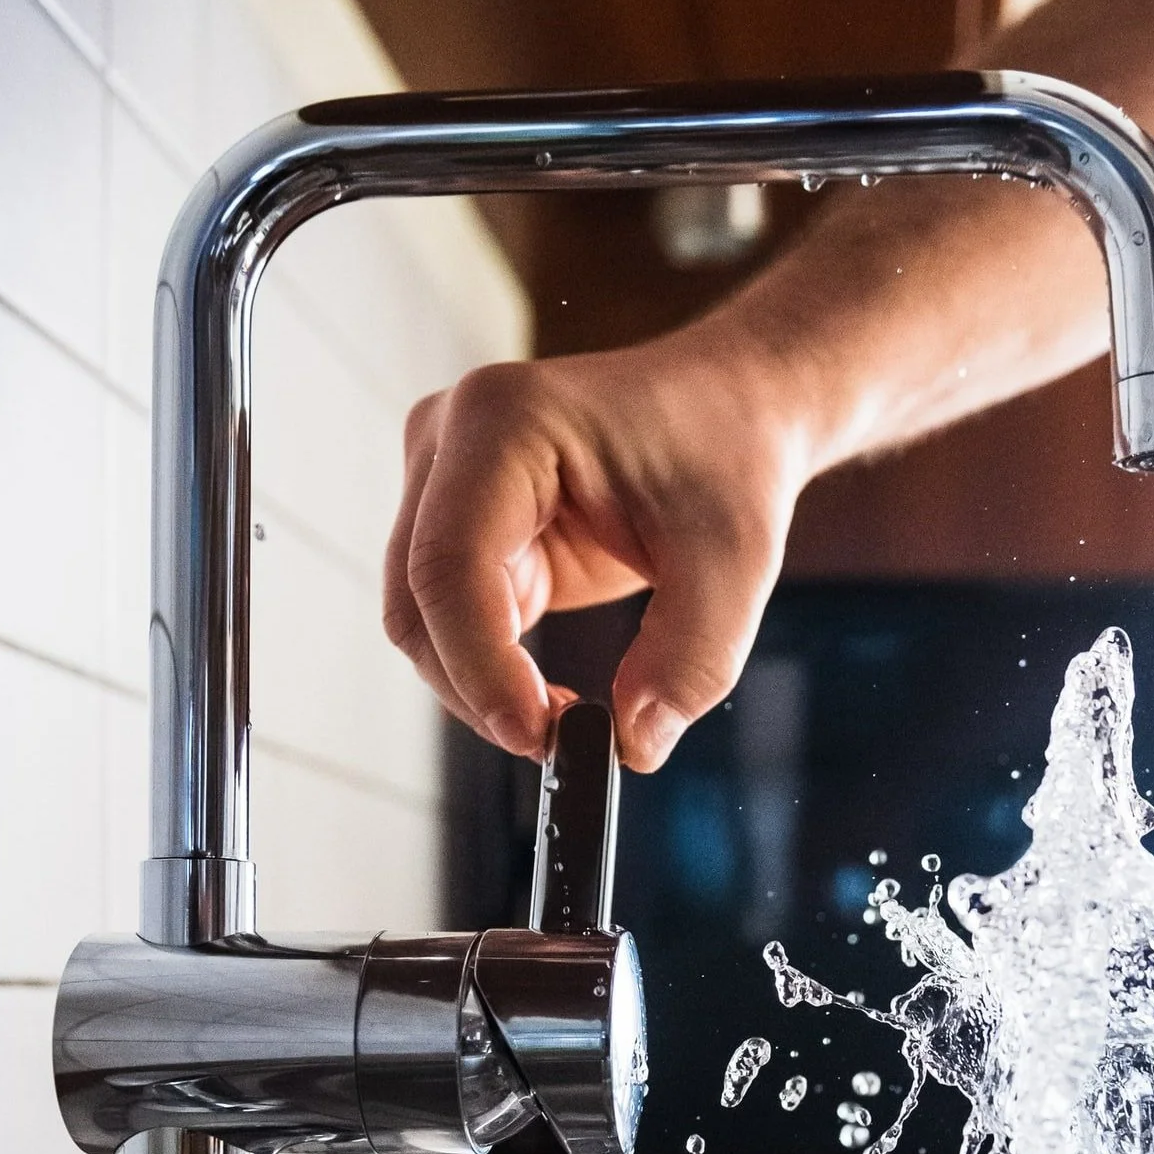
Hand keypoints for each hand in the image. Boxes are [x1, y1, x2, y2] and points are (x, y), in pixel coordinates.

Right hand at [384, 326, 812, 771]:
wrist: (732, 410)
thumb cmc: (728, 455)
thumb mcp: (736, 561)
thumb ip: (691, 660)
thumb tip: (633, 744)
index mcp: (505, 420)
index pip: (451, 564)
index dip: (480, 664)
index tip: (540, 734)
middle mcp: (451, 440)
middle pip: (418, 600)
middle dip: (478, 688)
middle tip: (561, 744)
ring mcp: (445, 482)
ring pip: (423, 621)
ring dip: (482, 686)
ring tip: (569, 719)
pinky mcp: (464, 527)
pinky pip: (453, 622)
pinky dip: (493, 672)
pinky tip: (554, 696)